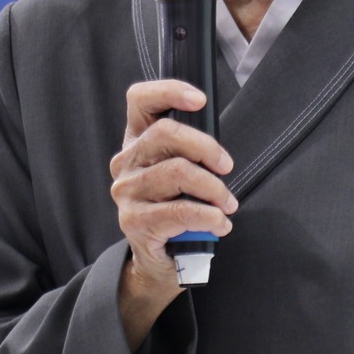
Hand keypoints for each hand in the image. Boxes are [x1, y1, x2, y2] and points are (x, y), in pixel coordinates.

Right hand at [109, 80, 235, 350]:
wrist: (159, 261)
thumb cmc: (176, 209)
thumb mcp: (181, 174)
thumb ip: (190, 152)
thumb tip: (218, 147)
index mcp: (136, 141)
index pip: (140, 101)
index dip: (169, 91)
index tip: (200, 100)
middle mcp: (125, 162)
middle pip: (165, 134)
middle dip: (206, 147)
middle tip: (226, 166)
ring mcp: (127, 192)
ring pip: (178, 172)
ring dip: (213, 189)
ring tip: (227, 204)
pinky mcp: (134, 222)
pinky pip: (179, 211)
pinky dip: (209, 217)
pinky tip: (220, 224)